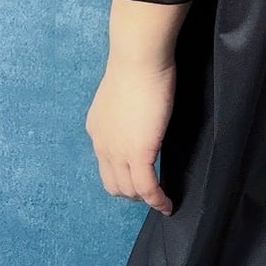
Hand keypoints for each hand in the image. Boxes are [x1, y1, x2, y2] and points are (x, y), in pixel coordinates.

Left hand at [84, 54, 175, 215]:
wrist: (138, 60)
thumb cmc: (139, 67)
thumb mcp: (125, 94)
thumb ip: (129, 112)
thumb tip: (142, 116)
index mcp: (98, 130)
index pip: (106, 164)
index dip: (123, 176)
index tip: (140, 178)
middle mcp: (102, 145)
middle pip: (113, 184)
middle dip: (132, 193)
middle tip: (152, 193)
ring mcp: (118, 152)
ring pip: (128, 190)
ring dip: (144, 199)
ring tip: (161, 200)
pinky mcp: (139, 153)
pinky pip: (147, 187)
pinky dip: (157, 200)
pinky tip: (167, 205)